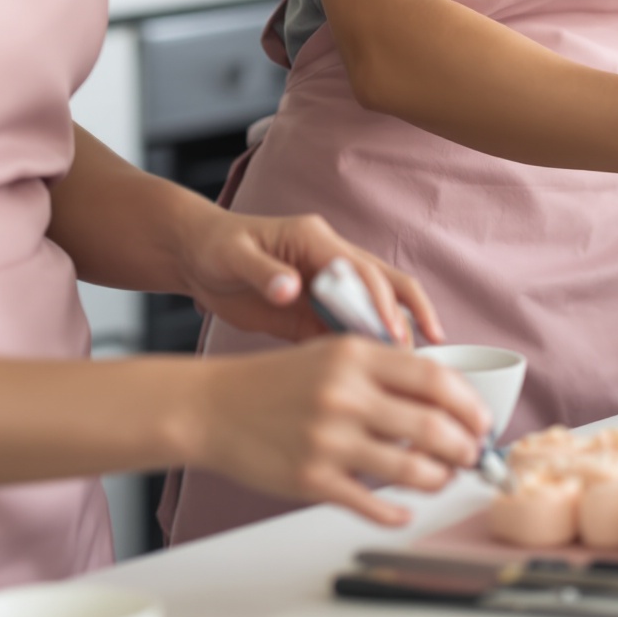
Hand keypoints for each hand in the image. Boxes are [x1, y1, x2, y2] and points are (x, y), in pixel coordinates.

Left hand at [183, 209, 443, 345]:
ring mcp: (328, 285)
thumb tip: (289, 289)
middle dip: (408, 314)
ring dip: (394, 333)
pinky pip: (350, 329)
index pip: (361, 269)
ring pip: (376, 307)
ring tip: (410, 370)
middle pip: (386, 283)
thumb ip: (262, 272)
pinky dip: (368, 349)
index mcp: (315, 240)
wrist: (198, 257)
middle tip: (419, 353)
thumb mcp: (233, 257)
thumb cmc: (216, 249)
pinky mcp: (317, 310)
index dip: (381, 301)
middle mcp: (331, 258)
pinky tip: (379, 376)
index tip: (393, 333)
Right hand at [196, 337, 488, 525]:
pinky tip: (404, 510)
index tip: (482, 420)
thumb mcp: (331, 354)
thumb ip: (383, 370)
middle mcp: (345, 395)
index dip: (469, 404)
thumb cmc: (274, 382)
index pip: (435, 378)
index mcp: (355, 357)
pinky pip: (372, 504)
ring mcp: (328, 440)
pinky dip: (398, 512)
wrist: (212, 407)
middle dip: (465, 447)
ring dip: (440, 479)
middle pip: (433, 426)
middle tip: (472, 455)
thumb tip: (443, 398)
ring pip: (411, 470)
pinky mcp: (312, 480)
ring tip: (444, 478)